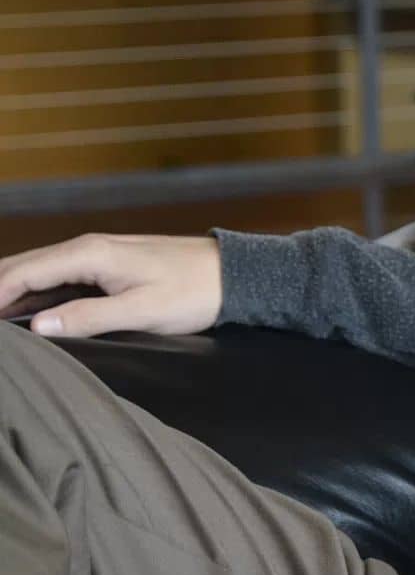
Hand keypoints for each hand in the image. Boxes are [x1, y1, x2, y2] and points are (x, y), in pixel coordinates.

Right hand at [0, 234, 222, 338]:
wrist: (233, 274)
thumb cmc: (193, 292)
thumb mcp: (142, 310)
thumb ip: (89, 317)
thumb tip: (38, 325)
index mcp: (89, 254)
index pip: (22, 272)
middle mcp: (86, 248)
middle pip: (22, 267)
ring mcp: (96, 255)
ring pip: (38, 271)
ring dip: (11, 292)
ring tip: (0, 320)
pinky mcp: (106, 266)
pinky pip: (58, 277)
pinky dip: (34, 292)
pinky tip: (24, 313)